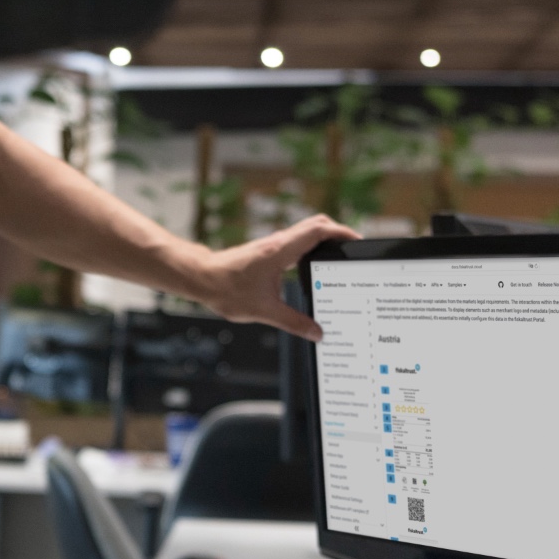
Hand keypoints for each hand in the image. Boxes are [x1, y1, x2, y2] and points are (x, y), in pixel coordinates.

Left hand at [190, 214, 358, 339]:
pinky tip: (315, 268)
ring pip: (306, 232)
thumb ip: (293, 323)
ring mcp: (273, 245)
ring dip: (325, 240)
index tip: (357, 242)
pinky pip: (296, 243)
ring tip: (340, 258)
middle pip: (317, 225)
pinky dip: (311, 248)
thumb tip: (317, 333)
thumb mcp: (264, 311)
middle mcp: (278, 243)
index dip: (342, 232)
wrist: (201, 278)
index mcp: (280, 250)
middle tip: (353, 250)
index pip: (319, 230)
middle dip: (339, 234)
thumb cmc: (227, 289)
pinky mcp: (267, 251)